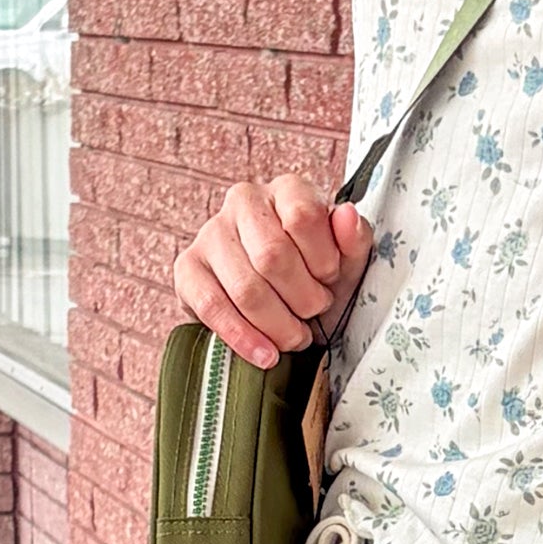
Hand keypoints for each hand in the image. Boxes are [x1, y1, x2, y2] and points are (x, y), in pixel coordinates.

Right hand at [174, 174, 373, 369]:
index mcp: (286, 189)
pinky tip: (264, 354)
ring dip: (277, 325)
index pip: (303, 217)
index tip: (329, 280)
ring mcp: (210, 232)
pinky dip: (242, 337)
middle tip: (313, 315)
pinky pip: (211, 306)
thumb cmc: (316, 277)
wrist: (281, 306)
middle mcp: (243, 200)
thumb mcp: (348, 261)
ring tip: (294, 337)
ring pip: (244, 287)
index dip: (323, 260)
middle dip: (302, 299)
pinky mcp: (188, 267)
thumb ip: (354, 239)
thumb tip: (346, 215)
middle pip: (272, 256)